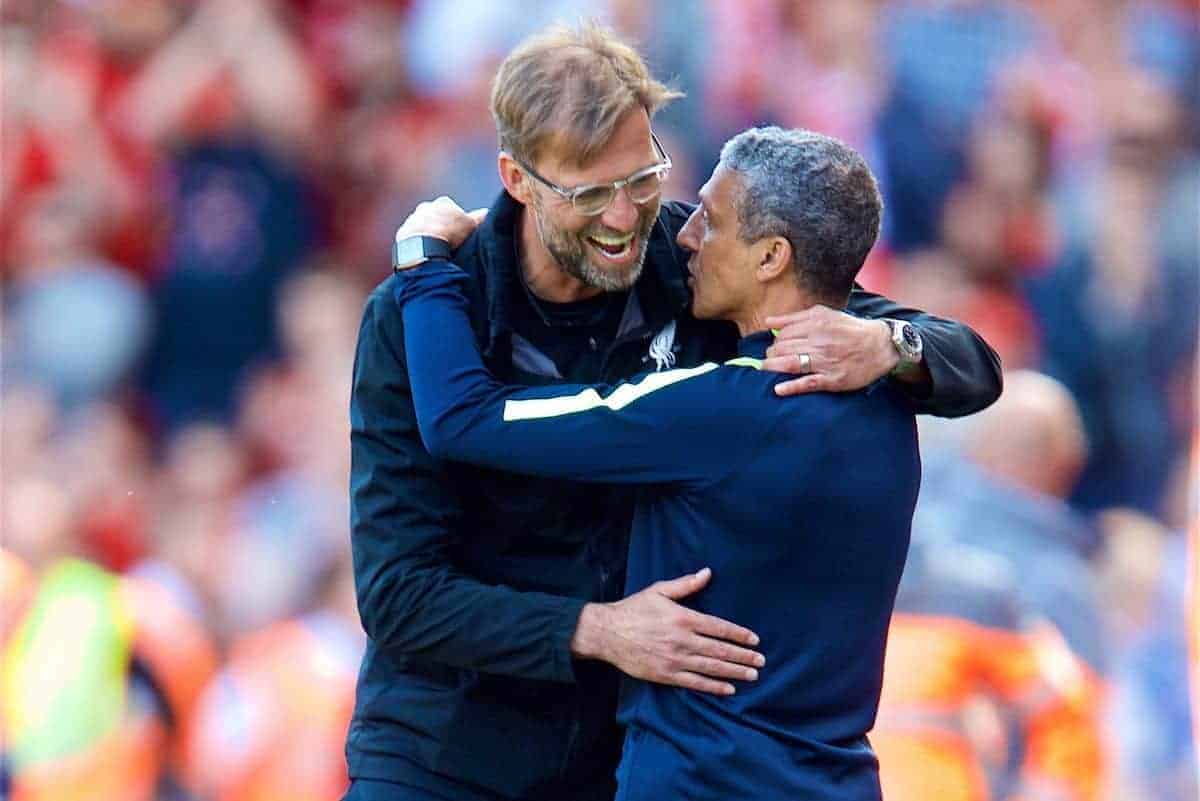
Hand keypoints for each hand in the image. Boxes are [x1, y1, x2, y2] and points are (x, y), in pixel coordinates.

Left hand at [396, 196, 487, 248]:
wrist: (423, 244)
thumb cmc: (449, 234)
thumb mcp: (470, 226)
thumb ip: (479, 218)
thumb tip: (487, 212)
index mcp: (443, 203)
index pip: (453, 210)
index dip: (458, 223)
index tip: (460, 235)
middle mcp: (425, 207)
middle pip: (436, 217)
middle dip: (441, 227)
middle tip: (448, 243)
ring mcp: (413, 219)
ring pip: (422, 227)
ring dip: (428, 235)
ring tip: (436, 250)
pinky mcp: (403, 233)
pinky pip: (412, 238)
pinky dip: (417, 244)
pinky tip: (424, 253)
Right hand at [570, 567, 763, 694]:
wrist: (607, 633)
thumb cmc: (634, 609)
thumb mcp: (659, 591)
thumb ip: (686, 585)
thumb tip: (707, 573)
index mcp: (683, 618)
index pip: (719, 628)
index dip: (739, 635)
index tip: (755, 640)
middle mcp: (683, 640)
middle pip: (720, 650)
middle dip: (743, 656)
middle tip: (761, 661)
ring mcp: (675, 660)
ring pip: (711, 668)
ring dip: (734, 672)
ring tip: (752, 675)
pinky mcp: (666, 674)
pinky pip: (695, 683)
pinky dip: (714, 687)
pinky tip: (729, 689)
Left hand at [762, 307, 899, 396]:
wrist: (880, 346)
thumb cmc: (850, 329)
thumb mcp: (825, 314)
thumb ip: (795, 317)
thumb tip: (769, 322)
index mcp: (816, 324)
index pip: (783, 334)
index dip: (775, 341)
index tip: (775, 346)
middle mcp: (819, 342)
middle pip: (782, 349)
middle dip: (771, 355)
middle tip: (770, 359)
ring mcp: (825, 361)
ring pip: (790, 364)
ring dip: (773, 368)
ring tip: (766, 370)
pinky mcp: (833, 379)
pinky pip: (807, 383)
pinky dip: (791, 387)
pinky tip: (778, 389)